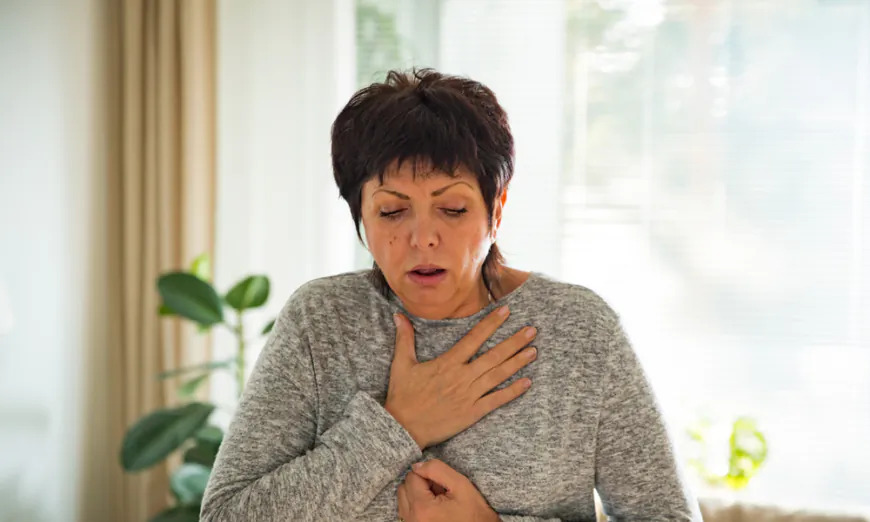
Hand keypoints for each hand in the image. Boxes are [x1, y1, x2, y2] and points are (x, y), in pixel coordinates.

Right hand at [385, 306, 536, 449]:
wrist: (403, 428)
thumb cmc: (402, 396)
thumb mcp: (401, 364)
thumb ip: (405, 338)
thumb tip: (399, 315)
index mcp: (447, 362)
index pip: (474, 338)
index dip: (491, 323)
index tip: (506, 311)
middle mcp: (462, 376)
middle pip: (494, 356)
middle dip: (514, 342)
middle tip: (532, 330)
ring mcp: (469, 395)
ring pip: (498, 375)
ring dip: (517, 362)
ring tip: (534, 351)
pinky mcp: (472, 413)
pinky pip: (496, 400)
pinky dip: (512, 392)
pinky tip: (527, 383)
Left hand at [397, 458, 498, 521]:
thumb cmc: (474, 512)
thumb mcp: (460, 484)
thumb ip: (437, 469)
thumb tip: (417, 465)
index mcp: (423, 508)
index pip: (412, 477)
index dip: (427, 474)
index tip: (441, 483)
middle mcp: (413, 519)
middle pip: (404, 487)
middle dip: (419, 483)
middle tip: (439, 490)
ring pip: (403, 498)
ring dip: (416, 494)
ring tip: (436, 500)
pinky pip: (406, 510)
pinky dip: (416, 505)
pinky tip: (432, 508)